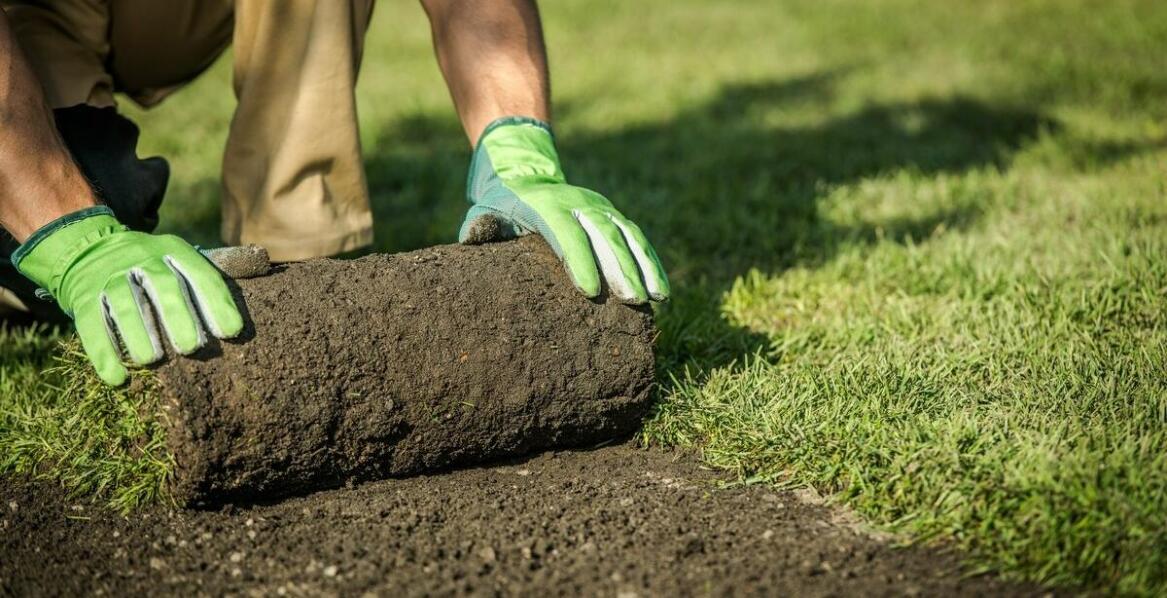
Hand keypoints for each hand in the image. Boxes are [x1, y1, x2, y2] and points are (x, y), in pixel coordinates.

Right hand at [13, 207, 242, 384]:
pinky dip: (104, 353)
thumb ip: (205, 279)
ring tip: (152, 360)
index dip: (217, 302)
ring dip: (139, 333)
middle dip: (179, 315)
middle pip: (163, 284)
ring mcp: (109, 276)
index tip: (231, 332)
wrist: (86, 247)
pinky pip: (91, 324)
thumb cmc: (149, 266)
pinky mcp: (83, 297)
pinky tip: (118, 378)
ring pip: (125, 303)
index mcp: (173, 250)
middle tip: (192, 347)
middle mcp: (141, 258)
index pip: (200, 274)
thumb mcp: (177, 258)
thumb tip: (245, 306)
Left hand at [458, 117, 668, 303]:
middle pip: (604, 235)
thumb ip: (481, 228)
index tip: (591, 291)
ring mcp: (600, 207)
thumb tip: (471, 241)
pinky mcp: (613, 215)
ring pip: (627, 236)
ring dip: (643, 267)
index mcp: (547, 206)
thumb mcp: (485, 213)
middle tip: (631, 300)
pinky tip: (661, 289)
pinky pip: (637, 239)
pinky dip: (651, 263)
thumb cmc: (501, 205)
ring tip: (655, 298)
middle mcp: (579, 203)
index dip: (579, 261)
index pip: (566, 234)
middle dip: (620, 269)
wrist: (525, 173)